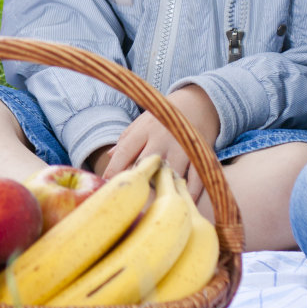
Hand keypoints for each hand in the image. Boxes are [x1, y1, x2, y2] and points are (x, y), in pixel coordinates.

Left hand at [99, 86, 219, 198]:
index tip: (107, 184)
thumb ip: (126, 139)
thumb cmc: (164, 117)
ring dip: (162, 188)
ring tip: (155, 203)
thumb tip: (110, 156)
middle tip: (129, 198)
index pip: (125, 151)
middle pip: (146, 163)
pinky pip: (196, 178)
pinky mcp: (200, 154)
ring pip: (170, 173)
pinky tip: (183, 202)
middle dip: (137, 181)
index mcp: (144, 129)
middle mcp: (162, 138)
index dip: (114, 169)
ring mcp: (182, 147)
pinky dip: (190, 192)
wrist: (198, 103)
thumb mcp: (142, 122)